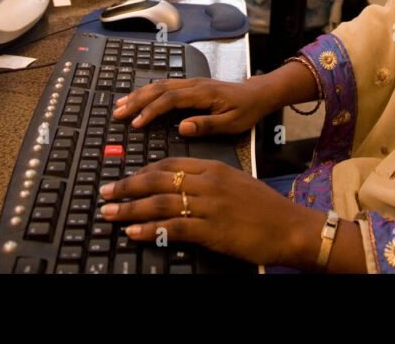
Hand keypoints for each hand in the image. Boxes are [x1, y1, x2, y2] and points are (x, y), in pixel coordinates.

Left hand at [99, 158, 323, 267]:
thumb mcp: (235, 183)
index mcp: (212, 167)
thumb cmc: (264, 207)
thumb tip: (180, 187)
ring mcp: (209, 206)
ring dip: (129, 207)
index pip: (168, 163)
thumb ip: (207, 181)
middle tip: (105, 192)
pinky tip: (132, 232)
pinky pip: (173, 227)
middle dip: (126, 186)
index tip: (124, 179)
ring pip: (159, 202)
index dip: (141, 171)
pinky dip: (149, 229)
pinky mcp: (211, 229)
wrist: (290, 226)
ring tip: (108, 212)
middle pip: (157, 180)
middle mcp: (207, 183)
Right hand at [114, 77, 274, 135]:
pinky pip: (164, 85)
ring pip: (159, 85)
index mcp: (202, 94)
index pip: (170, 100)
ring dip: (138, 94)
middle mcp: (193, 84)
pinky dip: (147, 91)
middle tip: (118, 113)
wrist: (257, 94)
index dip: (152, 111)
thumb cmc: (245, 111)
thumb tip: (182, 128)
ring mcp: (191, 82)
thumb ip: (207, 125)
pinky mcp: (190, 85)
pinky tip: (137, 98)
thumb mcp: (231, 123)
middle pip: (159, 89)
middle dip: (136, 100)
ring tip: (119, 105)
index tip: (137, 123)